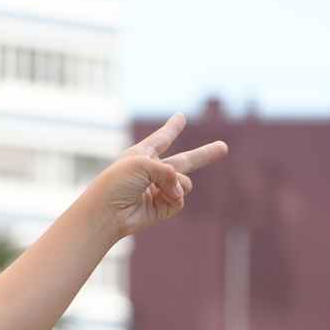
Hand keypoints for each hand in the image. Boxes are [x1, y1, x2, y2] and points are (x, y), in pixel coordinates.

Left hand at [90, 113, 228, 238]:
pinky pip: (181, 198)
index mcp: (142, 154)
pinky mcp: (163, 207)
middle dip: (204, 155)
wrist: (107, 213)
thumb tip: (179, 193)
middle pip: (185, 161)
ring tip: (159, 188)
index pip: (162, 138)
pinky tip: (160, 198)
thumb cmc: (117, 182)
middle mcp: (152, 171)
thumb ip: (168, 171)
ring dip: (178, 183)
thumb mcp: (142, 163)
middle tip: (223, 147)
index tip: (180, 117)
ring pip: (185, 182)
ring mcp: (159, 190)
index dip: (172, 128)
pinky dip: (175, 196)